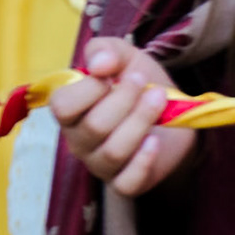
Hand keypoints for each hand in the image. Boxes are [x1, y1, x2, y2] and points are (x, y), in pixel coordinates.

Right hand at [48, 37, 196, 196]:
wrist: (171, 114)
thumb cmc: (138, 83)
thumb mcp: (124, 57)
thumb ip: (106, 51)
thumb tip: (99, 64)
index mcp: (69, 110)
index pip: (63, 106)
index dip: (90, 89)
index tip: (114, 73)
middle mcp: (77, 139)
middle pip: (94, 127)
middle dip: (125, 101)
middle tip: (143, 83)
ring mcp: (99, 164)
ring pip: (113, 152)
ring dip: (140, 123)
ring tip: (159, 100)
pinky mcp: (123, 183)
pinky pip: (126, 182)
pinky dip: (143, 161)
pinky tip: (155, 141)